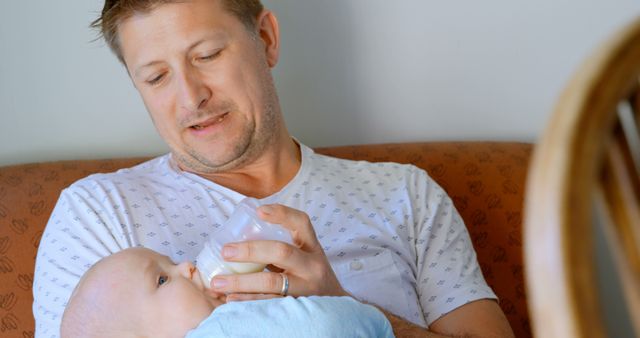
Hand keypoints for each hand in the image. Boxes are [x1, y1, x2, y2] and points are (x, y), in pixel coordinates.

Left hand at [208, 204, 348, 300]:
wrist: (336, 307)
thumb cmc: (310, 277)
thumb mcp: (305, 257)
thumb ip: (281, 248)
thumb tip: (237, 238)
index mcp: (312, 247)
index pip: (301, 223)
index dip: (281, 214)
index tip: (259, 211)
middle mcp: (312, 265)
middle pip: (281, 252)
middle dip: (250, 250)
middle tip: (225, 251)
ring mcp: (307, 288)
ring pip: (272, 282)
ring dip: (241, 282)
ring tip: (217, 282)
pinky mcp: (298, 308)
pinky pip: (269, 304)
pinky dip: (248, 301)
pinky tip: (231, 299)